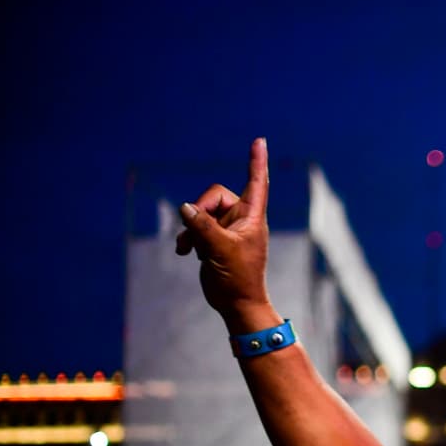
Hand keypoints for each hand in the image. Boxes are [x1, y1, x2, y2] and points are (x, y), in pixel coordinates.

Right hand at [176, 138, 272, 322]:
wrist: (235, 303)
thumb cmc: (238, 278)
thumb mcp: (219, 249)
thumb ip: (203, 226)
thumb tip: (186, 207)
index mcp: (252, 216)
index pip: (257, 182)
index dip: (257, 161)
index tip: (259, 141)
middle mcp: (241, 218)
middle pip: (214, 195)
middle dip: (201, 210)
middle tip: (197, 233)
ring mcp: (227, 229)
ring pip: (201, 212)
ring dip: (191, 228)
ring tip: (191, 248)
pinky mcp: (214, 239)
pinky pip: (195, 226)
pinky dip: (188, 237)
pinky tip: (186, 252)